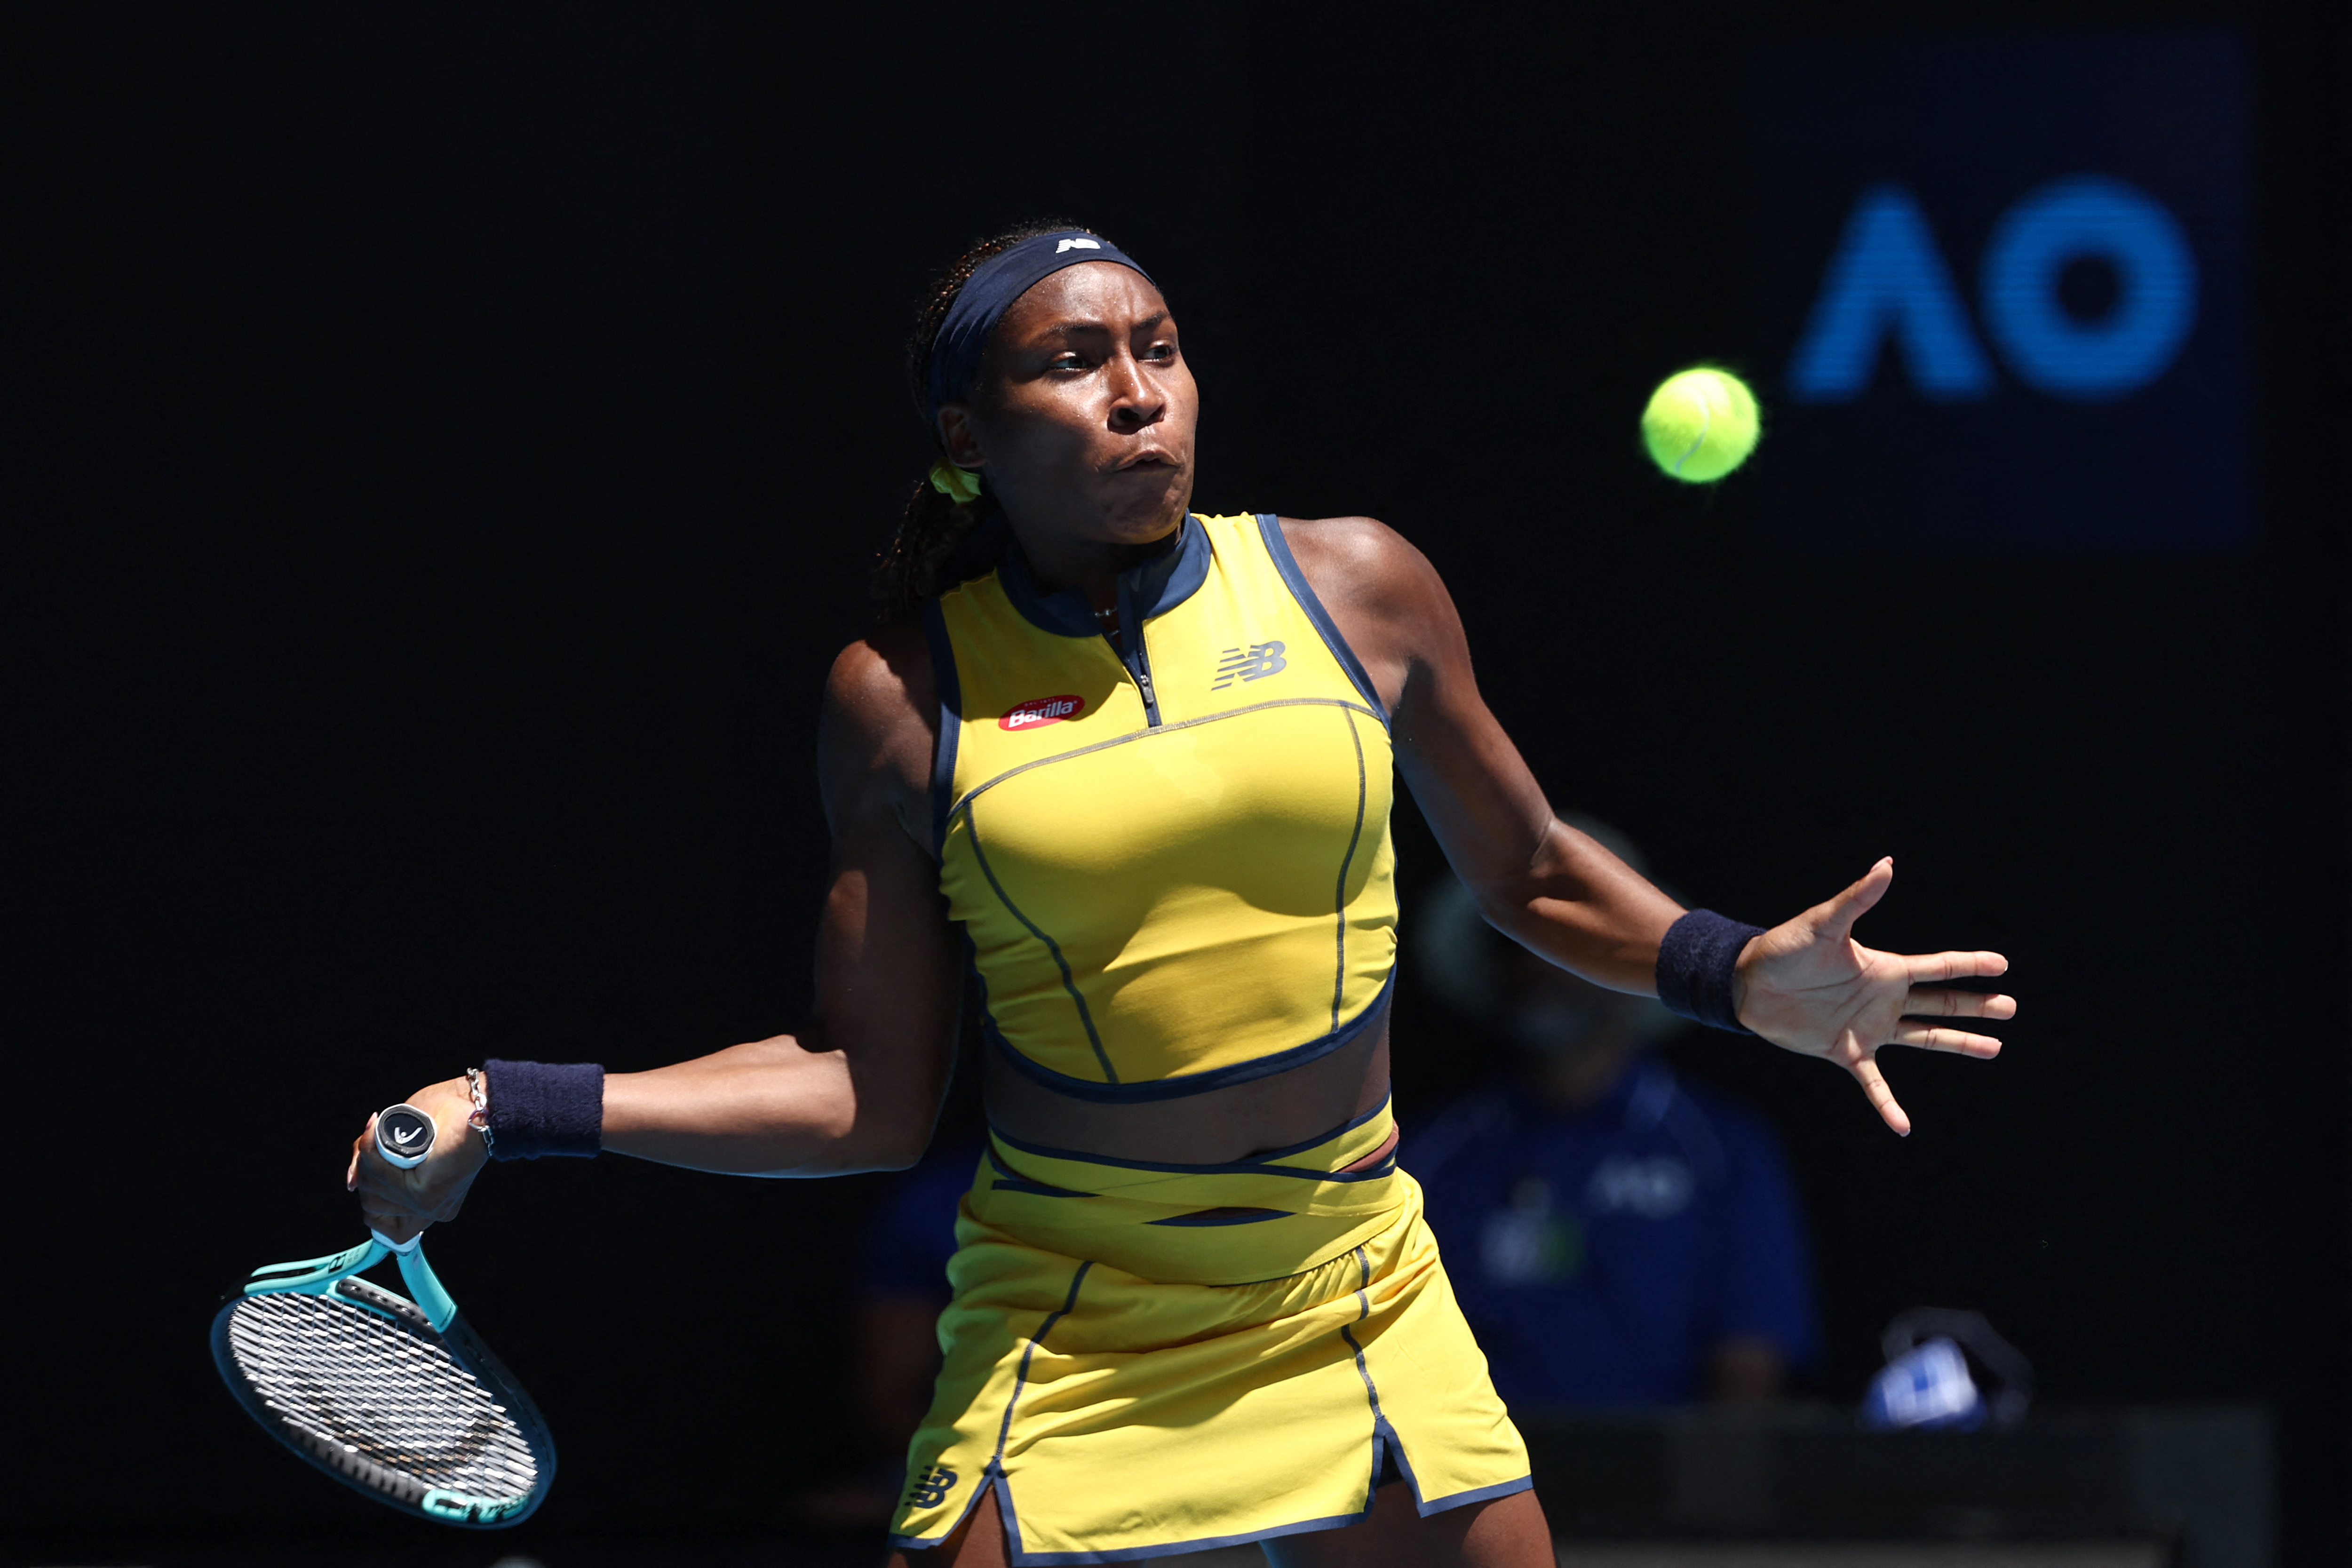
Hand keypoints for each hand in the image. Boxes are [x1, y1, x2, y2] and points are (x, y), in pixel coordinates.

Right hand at [346, 1076, 490, 1242]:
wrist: (478, 1102)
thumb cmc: (442, 1116)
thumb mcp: (401, 1142)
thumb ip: (376, 1165)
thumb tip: (351, 1184)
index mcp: (431, 1206)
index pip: (385, 1227)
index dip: (370, 1198)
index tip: (373, 1169)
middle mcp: (432, 1212)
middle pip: (371, 1206)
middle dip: (365, 1172)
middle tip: (376, 1139)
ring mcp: (428, 1205)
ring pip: (371, 1192)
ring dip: (367, 1158)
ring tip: (379, 1129)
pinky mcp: (424, 1193)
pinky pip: (379, 1177)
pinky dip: (371, 1151)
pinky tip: (378, 1130)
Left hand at [1734, 858, 2012, 1135]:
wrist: (1747, 984)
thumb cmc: (1784, 948)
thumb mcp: (1824, 923)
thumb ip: (1857, 899)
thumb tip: (1886, 864)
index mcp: (1885, 968)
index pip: (1937, 967)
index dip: (1969, 965)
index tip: (2003, 965)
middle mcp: (1883, 998)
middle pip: (1941, 1003)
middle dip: (1977, 1005)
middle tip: (2011, 1008)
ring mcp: (1868, 1027)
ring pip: (1925, 1038)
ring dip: (1958, 1044)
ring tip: (1995, 1049)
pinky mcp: (1845, 1053)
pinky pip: (1874, 1084)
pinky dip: (1888, 1105)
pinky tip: (1903, 1127)